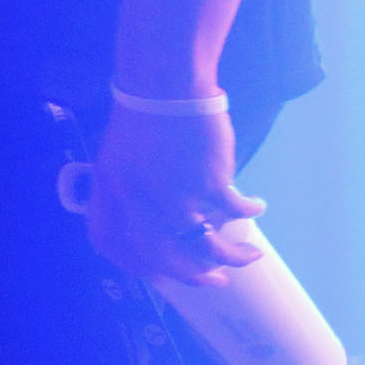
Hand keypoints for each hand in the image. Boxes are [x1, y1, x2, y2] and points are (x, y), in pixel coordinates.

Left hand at [84, 106, 264, 288]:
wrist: (164, 84)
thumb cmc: (143, 117)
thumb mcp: (118, 157)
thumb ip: (127, 190)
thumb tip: (152, 222)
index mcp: (110, 190)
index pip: (109, 242)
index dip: (134, 266)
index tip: (160, 277)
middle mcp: (137, 199)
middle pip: (160, 257)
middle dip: (191, 276)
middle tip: (214, 280)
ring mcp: (173, 193)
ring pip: (204, 245)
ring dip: (231, 257)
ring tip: (249, 256)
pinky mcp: (207, 181)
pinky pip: (233, 211)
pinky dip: (248, 213)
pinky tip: (256, 208)